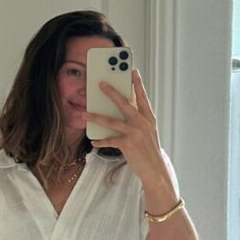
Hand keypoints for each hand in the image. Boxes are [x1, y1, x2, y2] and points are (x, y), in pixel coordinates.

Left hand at [86, 69, 170, 186]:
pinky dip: (101, 141)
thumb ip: (138, 117)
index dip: (137, 83)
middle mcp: (142, 123)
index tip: (132, 70)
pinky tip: (93, 141)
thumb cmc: (148, 148)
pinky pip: (110, 140)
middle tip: (101, 83)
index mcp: (148, 117)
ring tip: (85, 113)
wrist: (155, 169)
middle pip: (125, 104)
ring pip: (112, 121)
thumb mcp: (147, 130)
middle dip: (112, 92)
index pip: (143, 97)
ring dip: (96, 116)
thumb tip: (124, 105)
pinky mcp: (128, 145)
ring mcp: (135, 133)